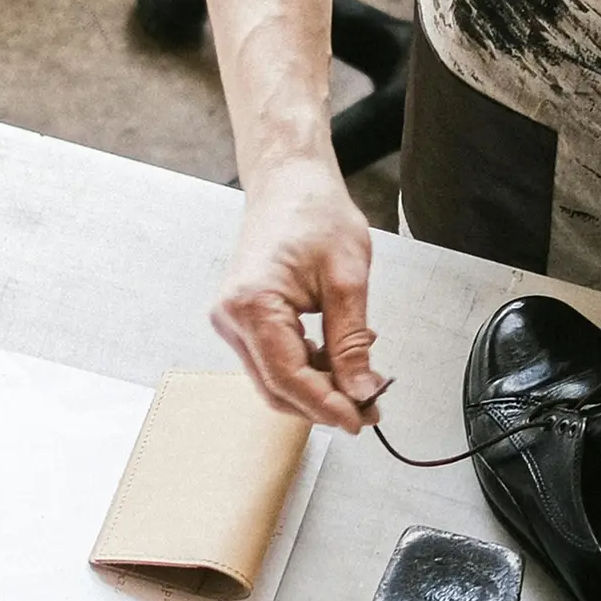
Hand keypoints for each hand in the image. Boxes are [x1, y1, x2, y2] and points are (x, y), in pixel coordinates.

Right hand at [211, 161, 386, 426]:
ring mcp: (232, 319)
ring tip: (360, 378)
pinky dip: (307, 367)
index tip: (361, 419)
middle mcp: (231, 316)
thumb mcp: (347, 279)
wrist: (289, 181)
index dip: (327, 406)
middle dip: (324, 404)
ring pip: (275, 379)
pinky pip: (273, 360)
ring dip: (317, 388)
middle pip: (277, 387)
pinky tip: (336, 356)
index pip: (289, 378)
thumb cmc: (313, 212)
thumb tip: (361, 391)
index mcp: (252, 304)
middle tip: (369, 409)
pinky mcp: (242, 319)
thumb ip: (351, 342)